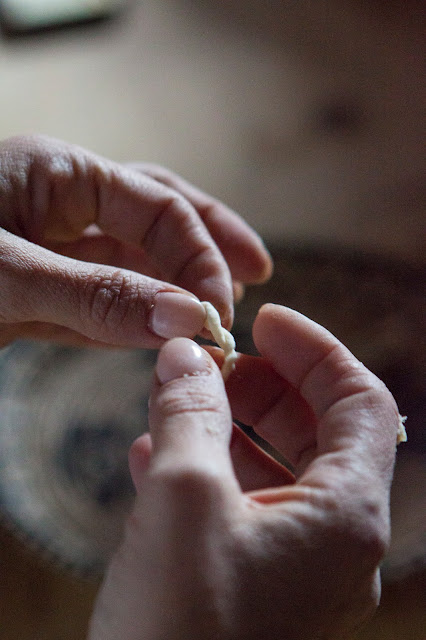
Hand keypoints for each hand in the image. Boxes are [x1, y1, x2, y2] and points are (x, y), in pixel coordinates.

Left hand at [0, 135, 270, 347]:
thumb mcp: (7, 271)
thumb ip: (95, 293)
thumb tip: (184, 317)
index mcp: (58, 175)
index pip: (159, 206)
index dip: (201, 256)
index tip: (221, 310)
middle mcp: (59, 208)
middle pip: (157, 220)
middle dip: (209, 246)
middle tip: (256, 275)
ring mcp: (47, 254)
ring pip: (131, 265)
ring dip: (176, 287)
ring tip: (218, 309)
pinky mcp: (32, 299)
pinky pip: (96, 308)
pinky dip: (131, 325)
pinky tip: (161, 336)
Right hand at [88, 304, 399, 639]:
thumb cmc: (181, 630)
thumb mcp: (182, 497)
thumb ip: (190, 411)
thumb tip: (185, 354)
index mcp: (347, 515)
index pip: (360, 400)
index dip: (315, 350)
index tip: (264, 320)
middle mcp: (337, 542)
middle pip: (319, 430)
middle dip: (264, 386)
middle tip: (211, 364)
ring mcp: (299, 568)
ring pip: (276, 467)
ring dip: (228, 425)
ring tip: (176, 402)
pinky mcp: (258, 586)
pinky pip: (244, 506)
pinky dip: (208, 470)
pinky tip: (154, 456)